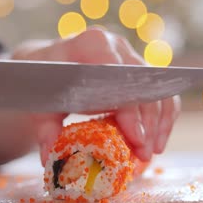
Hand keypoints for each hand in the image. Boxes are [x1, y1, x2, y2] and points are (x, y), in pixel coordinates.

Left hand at [12, 27, 180, 163]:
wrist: (48, 64)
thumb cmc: (43, 82)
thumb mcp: (39, 102)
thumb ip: (44, 127)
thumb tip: (48, 157)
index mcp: (91, 45)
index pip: (119, 77)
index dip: (129, 109)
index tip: (135, 137)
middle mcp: (116, 46)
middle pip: (143, 86)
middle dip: (146, 123)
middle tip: (143, 154)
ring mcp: (130, 58)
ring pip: (157, 90)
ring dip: (159, 123)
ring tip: (150, 152)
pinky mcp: (138, 73)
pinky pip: (160, 94)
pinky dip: (163, 119)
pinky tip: (157, 142)